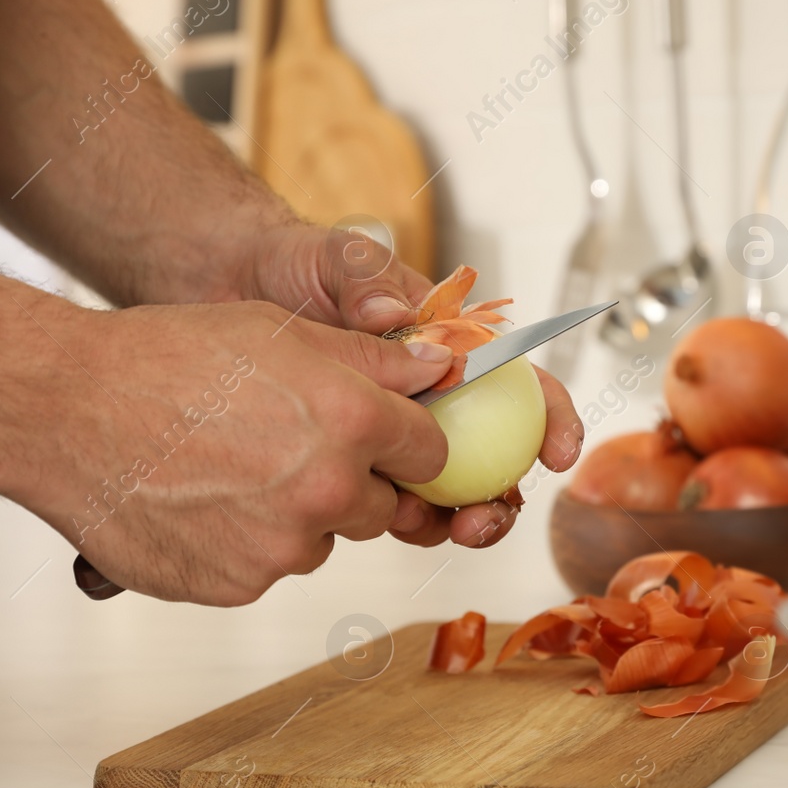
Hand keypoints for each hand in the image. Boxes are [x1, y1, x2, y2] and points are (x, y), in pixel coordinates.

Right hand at [15, 300, 456, 604]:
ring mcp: (282, 546)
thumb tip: (439, 368)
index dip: (405, 441)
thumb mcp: (278, 330)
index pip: (430, 452)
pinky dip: (244, 544)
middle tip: (282, 446)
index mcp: (350, 418)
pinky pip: (267, 568)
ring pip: (321, 538)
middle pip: (380, 505)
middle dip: (348, 481)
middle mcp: (328, 488)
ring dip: (295, 515)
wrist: (63, 411)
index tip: (383, 436)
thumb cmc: (163, 358)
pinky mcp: (238, 585)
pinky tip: (199, 501)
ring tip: (227, 468)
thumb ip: (372, 359)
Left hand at [234, 222, 585, 548]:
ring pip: (449, 492)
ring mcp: (396, 435)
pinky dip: (398, 522)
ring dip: (456, 520)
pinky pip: (389, 504)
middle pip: (495, 457)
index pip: (520, 384)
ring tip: (440, 529)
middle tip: (485, 517)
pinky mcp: (355, 462)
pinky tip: (380, 523)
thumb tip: (394, 312)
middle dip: (503, 497)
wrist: (229, 289)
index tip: (557, 453)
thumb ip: (368, 280)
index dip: (552, 420)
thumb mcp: (337, 257)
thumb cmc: (297, 265)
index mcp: (450, 347)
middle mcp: (434, 398)